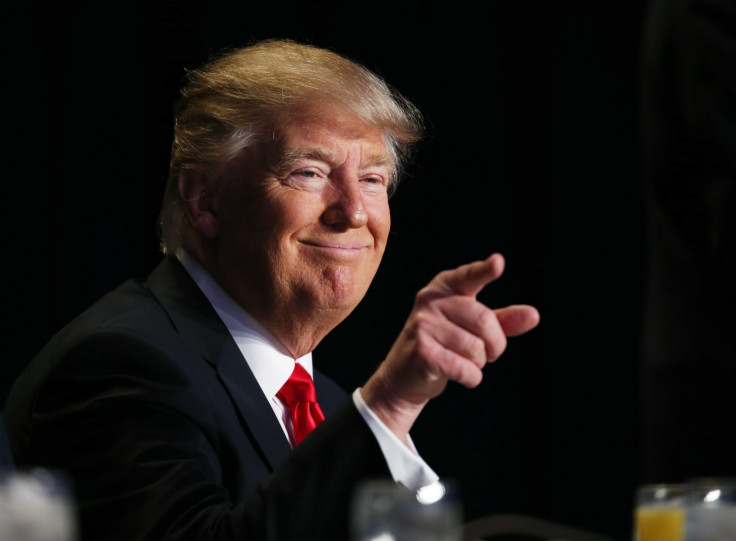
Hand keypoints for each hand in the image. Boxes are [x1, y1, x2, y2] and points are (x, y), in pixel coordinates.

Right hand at [361, 253, 539, 442]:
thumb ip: (503, 320)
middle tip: (487, 355)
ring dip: (479, 364)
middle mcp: (431, 302)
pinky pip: (465, 368)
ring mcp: (423, 325)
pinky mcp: (422, 352)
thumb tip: (533, 315)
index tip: (498, 263)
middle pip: (485, 321)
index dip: (484, 270)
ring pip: (476, 348)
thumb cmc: (444, 346)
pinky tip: (459, 375)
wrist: (405, 376)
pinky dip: (471, 378)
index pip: (468, 277)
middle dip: (495, 345)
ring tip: (462, 362)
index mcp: (444, 288)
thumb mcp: (473, 328)